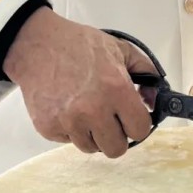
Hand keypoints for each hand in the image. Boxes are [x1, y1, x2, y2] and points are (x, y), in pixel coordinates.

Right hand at [2, 7, 154, 157]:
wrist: (37, 45)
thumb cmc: (78, 44)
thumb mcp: (119, 49)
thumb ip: (146, 71)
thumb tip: (154, 99)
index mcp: (116, 89)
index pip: (140, 130)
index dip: (138, 123)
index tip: (132, 117)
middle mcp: (93, 110)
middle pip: (117, 148)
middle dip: (117, 134)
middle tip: (110, 117)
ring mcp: (69, 122)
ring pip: (92, 148)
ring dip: (93, 133)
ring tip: (86, 109)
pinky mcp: (49, 128)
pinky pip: (69, 141)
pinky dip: (71, 130)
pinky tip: (68, 107)